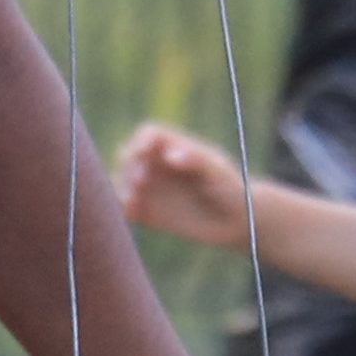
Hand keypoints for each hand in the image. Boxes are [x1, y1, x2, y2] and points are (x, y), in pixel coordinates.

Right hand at [110, 124, 253, 248]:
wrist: (234, 221)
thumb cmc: (231, 188)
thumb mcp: (218, 172)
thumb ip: (196, 159)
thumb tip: (171, 155)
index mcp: (172, 145)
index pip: (147, 135)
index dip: (141, 141)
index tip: (144, 152)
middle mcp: (155, 164)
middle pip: (127, 155)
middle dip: (128, 165)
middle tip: (141, 181)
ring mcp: (149, 187)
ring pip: (121, 181)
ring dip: (122, 188)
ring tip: (134, 200)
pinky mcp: (146, 211)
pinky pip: (126, 207)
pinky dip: (123, 208)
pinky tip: (131, 212)